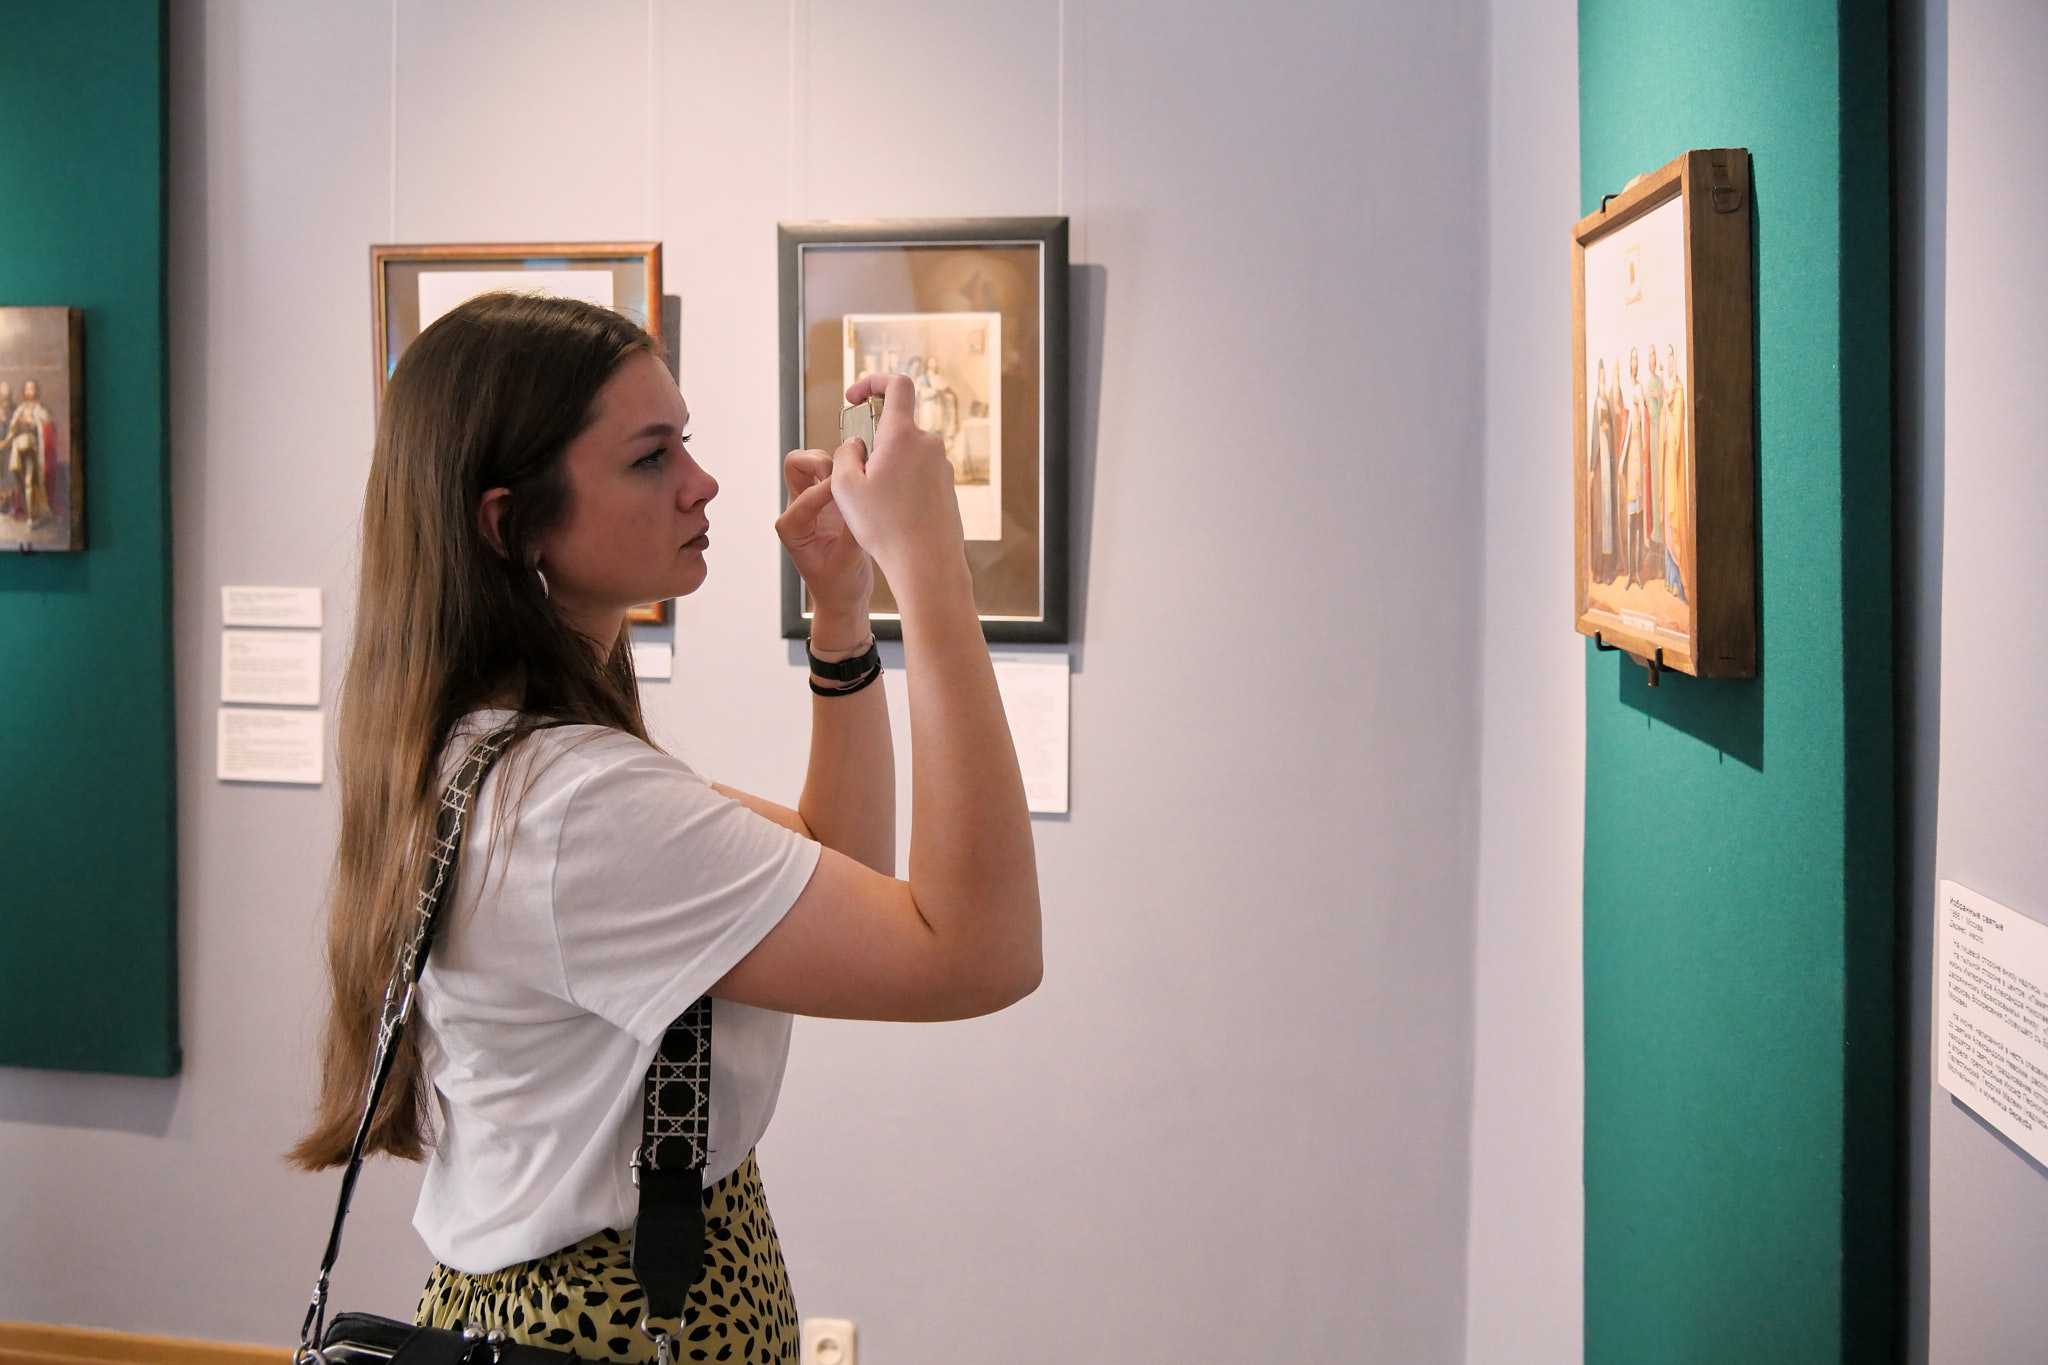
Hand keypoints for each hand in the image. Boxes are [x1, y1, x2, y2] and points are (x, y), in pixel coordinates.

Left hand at [776, 446, 872, 620]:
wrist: (843, 598)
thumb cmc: (839, 587)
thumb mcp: (848, 560)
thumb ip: (852, 528)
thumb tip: (860, 496)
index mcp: (791, 527)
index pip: (808, 494)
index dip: (833, 488)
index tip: (855, 489)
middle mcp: (797, 510)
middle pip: (797, 464)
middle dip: (823, 463)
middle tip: (850, 476)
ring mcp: (812, 504)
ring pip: (814, 463)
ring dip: (836, 466)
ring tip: (861, 478)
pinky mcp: (829, 502)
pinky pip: (833, 474)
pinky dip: (848, 472)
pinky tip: (865, 483)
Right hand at [826, 373, 963, 575]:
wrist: (927, 563)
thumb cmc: (884, 526)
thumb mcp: (845, 486)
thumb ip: (845, 453)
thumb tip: (856, 445)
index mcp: (903, 435)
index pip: (896, 384)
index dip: (872, 381)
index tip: (854, 398)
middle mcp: (928, 444)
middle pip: (896, 425)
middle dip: (872, 440)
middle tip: (855, 473)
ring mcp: (941, 466)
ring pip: (905, 453)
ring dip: (885, 466)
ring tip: (873, 501)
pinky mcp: (947, 487)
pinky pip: (918, 474)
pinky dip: (901, 483)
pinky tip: (891, 514)